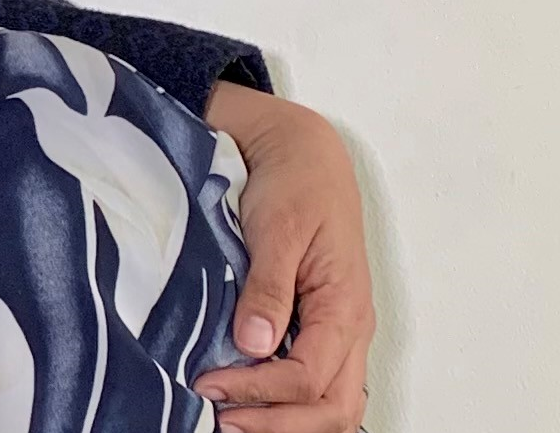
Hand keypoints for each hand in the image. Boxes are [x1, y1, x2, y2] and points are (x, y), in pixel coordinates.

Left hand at [199, 84, 376, 432]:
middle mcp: (350, 329)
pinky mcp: (319, 326)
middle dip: (278, 424)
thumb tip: (255, 343)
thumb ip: (269, 285)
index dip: (261, 391)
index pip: (310, 377)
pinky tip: (250, 402)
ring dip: (285, 420)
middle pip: (332, 408)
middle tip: (221, 420)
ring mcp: (338, 331)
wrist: (303, 152)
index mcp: (345, 307)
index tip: (209, 384)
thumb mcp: (279, 227)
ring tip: (230, 419)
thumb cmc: (294, 183)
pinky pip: (317, 382)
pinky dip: (288, 404)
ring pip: (330, 404)